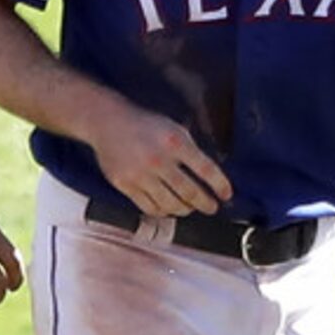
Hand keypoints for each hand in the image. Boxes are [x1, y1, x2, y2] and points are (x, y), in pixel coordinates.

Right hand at [81, 96, 231, 217]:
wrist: (107, 123)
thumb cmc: (146, 125)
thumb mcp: (174, 128)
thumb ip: (191, 150)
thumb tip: (211, 176)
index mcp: (175, 142)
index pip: (206, 170)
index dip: (220, 186)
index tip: (227, 195)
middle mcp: (159, 160)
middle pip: (190, 193)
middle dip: (205, 203)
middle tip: (212, 207)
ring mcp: (141, 175)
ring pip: (170, 204)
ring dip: (185, 210)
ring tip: (190, 208)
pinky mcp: (125, 185)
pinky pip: (149, 207)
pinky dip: (163, 211)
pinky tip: (168, 208)